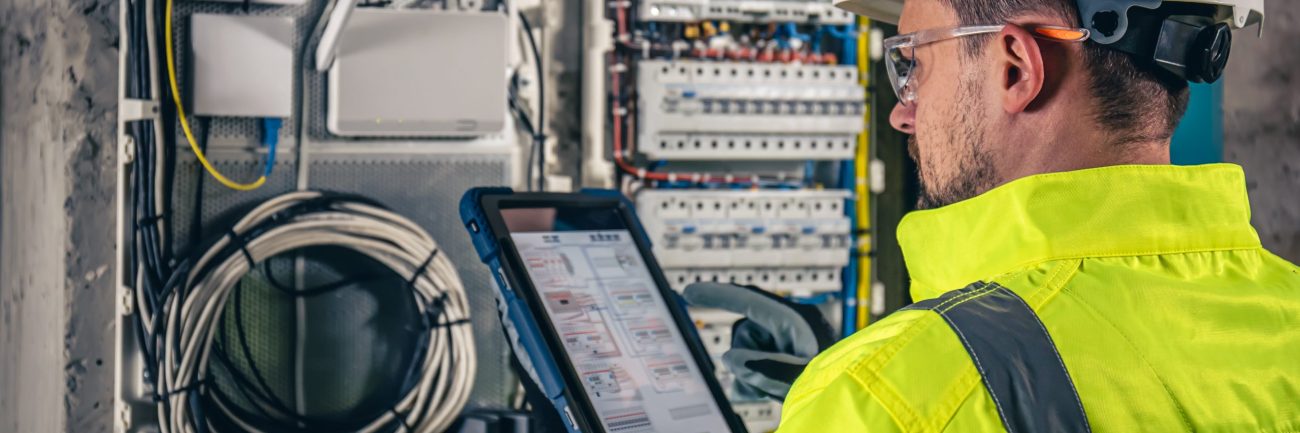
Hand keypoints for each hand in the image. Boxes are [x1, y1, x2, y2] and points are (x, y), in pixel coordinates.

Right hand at [683, 282, 834, 400]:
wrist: (857, 396)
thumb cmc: (836, 384)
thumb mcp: (797, 377)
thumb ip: (761, 367)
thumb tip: (731, 358)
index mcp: (797, 320)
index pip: (748, 299)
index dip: (716, 295)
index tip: (688, 292)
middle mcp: (793, 326)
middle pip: (746, 332)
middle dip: (745, 358)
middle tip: (761, 382)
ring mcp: (792, 341)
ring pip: (749, 350)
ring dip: (751, 373)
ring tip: (772, 391)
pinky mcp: (790, 356)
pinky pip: (759, 361)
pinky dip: (756, 378)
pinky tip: (766, 392)